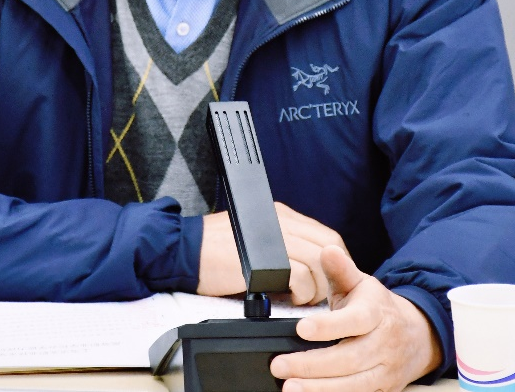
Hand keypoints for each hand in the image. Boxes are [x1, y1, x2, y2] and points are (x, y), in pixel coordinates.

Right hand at [197, 202, 348, 303]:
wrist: (180, 251)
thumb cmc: (213, 251)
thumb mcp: (252, 239)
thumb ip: (279, 245)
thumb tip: (307, 268)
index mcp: (279, 215)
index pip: (324, 234)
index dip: (334, 260)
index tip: (330, 280)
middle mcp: (280, 220)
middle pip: (327, 245)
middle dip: (330, 276)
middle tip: (318, 295)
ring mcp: (273, 237)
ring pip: (317, 262)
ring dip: (315, 287)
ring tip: (299, 299)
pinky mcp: (264, 258)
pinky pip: (300, 276)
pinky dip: (299, 292)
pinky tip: (284, 298)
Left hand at [270, 245, 442, 391]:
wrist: (418, 335)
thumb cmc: (378, 308)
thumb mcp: (361, 284)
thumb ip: (341, 269)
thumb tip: (328, 250)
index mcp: (376, 313)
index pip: (355, 321)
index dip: (329, 326)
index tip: (302, 328)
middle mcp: (383, 343)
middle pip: (349, 359)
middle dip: (312, 365)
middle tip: (280, 365)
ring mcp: (385, 370)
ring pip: (353, 384)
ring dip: (319, 388)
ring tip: (290, 386)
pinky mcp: (383, 389)